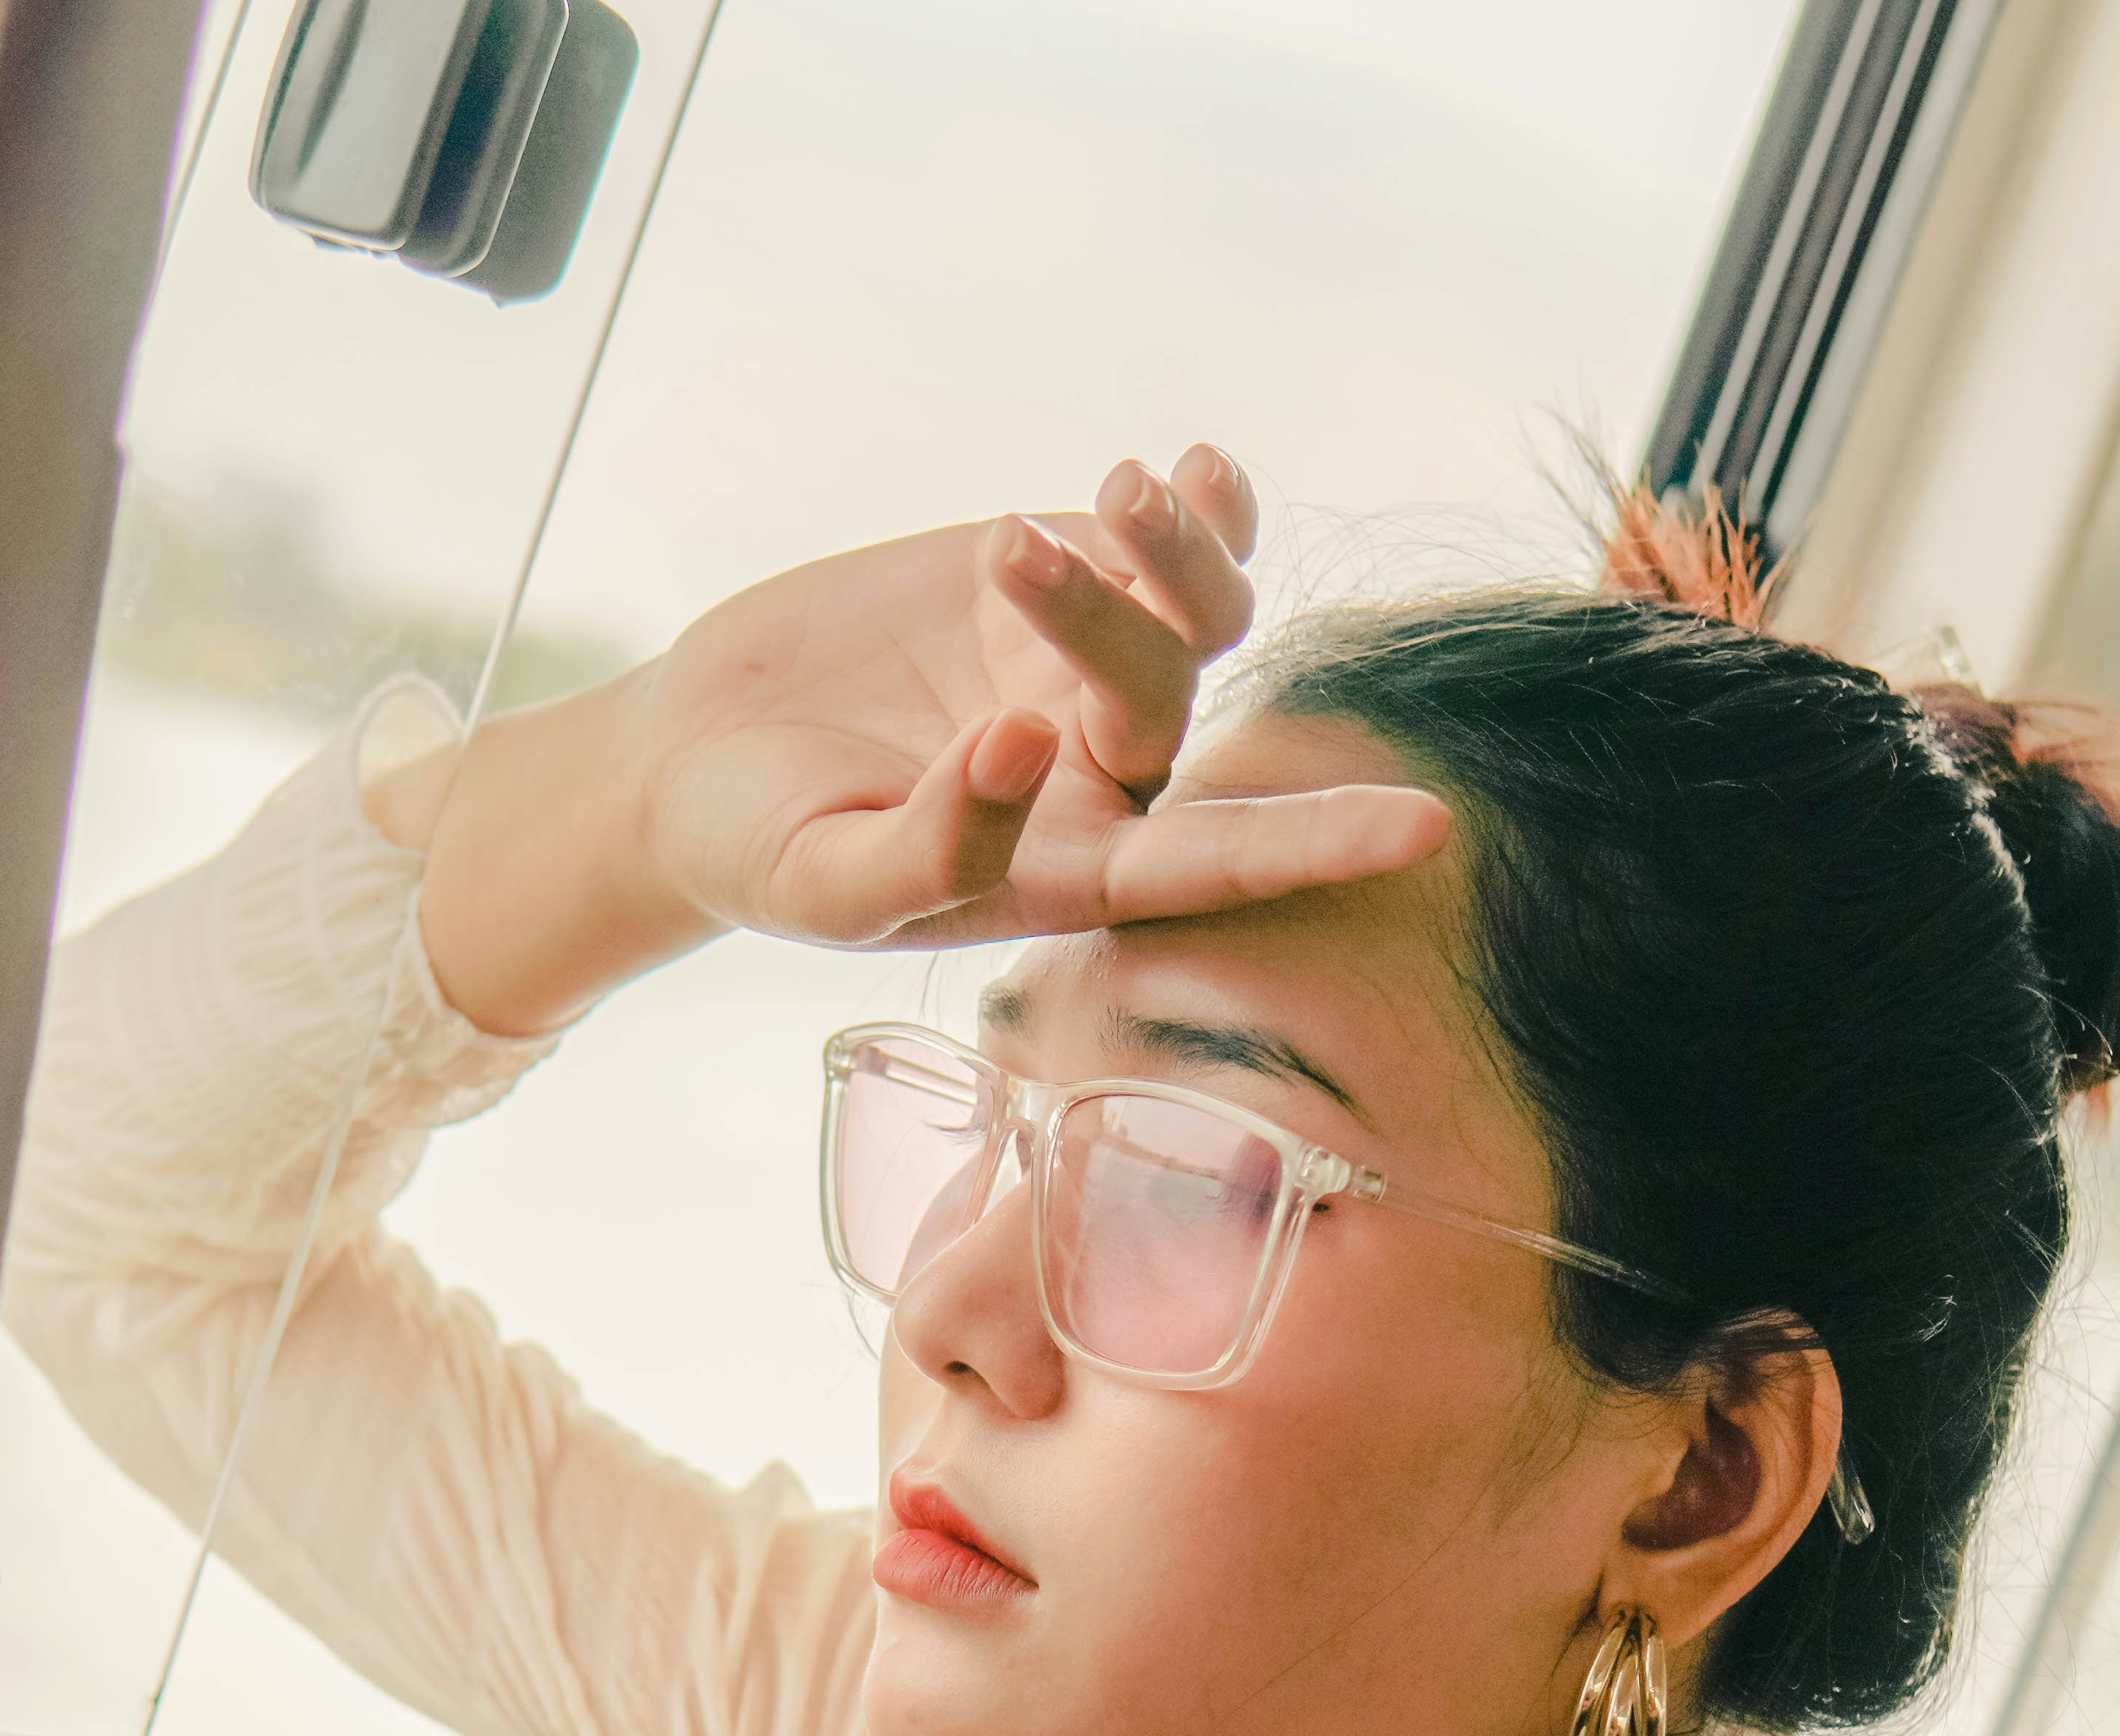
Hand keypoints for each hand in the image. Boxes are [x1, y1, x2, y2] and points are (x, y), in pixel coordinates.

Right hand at [639, 445, 1445, 949]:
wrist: (696, 753)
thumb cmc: (760, 848)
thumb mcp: (827, 884)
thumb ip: (932, 846)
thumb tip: (1025, 744)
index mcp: (1066, 875)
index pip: (1215, 869)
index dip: (1315, 846)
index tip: (1423, 829)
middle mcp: (1100, 779)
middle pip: (1174, 697)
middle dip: (1115, 618)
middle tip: (1006, 556)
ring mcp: (1084, 672)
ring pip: (1192, 614)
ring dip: (1163, 548)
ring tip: (1095, 491)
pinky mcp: (1052, 585)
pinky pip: (1164, 547)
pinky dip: (1190, 507)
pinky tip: (1188, 466)